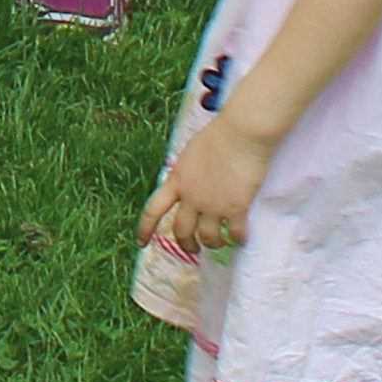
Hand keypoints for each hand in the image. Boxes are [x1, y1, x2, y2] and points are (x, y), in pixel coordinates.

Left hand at [139, 115, 273, 258]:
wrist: (241, 133)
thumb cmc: (219, 134)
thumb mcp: (191, 153)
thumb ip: (187, 172)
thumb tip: (190, 180)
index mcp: (176, 180)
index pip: (152, 210)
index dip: (144, 229)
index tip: (140, 243)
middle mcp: (191, 197)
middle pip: (181, 230)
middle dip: (186, 244)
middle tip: (193, 248)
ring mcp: (213, 205)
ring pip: (207, 237)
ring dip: (212, 243)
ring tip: (219, 242)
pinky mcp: (235, 208)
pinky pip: (234, 234)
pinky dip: (237, 239)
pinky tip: (240, 238)